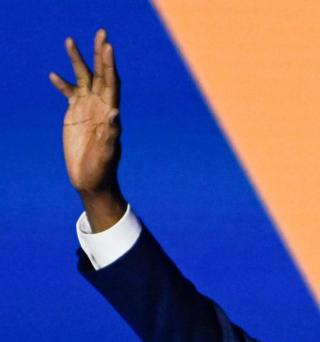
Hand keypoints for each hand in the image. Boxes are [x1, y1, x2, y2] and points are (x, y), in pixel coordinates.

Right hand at [50, 29, 125, 230]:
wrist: (92, 179)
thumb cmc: (102, 168)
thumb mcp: (108, 151)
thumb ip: (111, 133)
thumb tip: (115, 113)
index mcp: (110, 112)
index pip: (112, 83)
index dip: (110, 65)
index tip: (108, 46)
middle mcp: (100, 106)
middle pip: (100, 74)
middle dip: (100, 54)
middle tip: (101, 32)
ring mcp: (87, 109)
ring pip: (83, 79)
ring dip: (78, 61)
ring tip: (70, 40)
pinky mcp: (74, 115)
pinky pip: (69, 94)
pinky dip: (62, 84)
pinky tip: (53, 75)